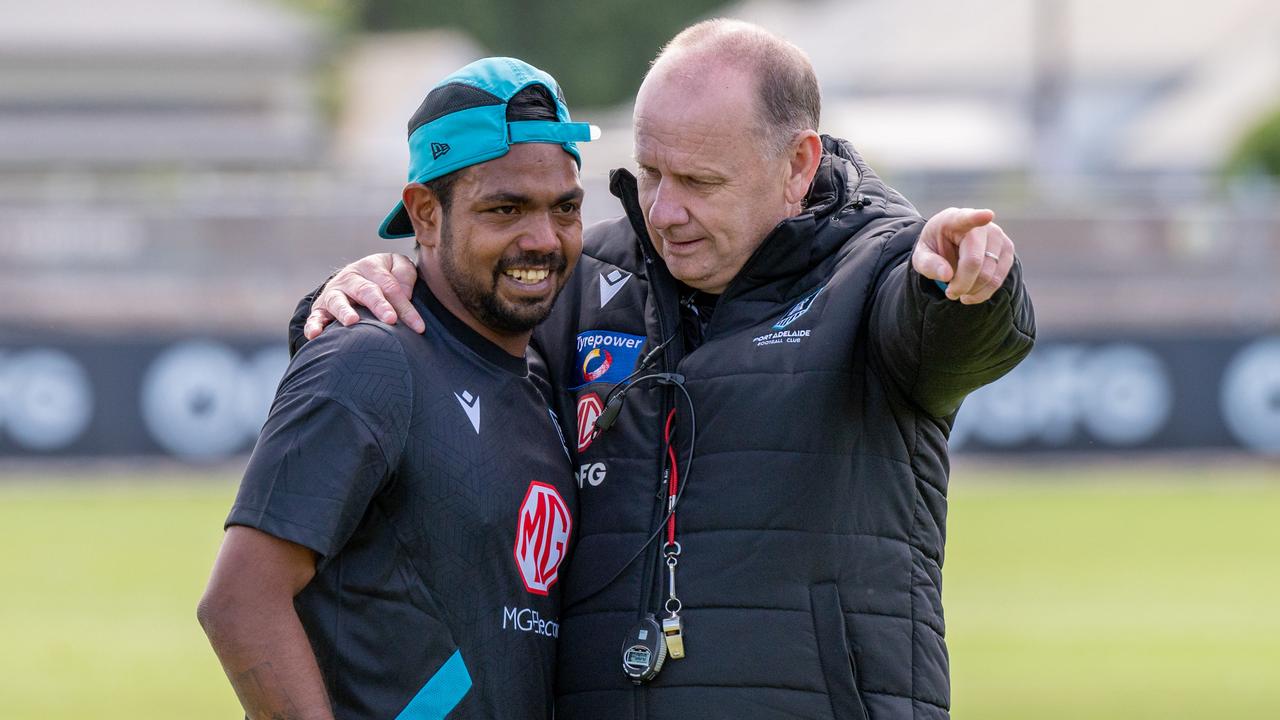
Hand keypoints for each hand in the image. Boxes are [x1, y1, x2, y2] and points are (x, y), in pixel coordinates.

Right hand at [304, 253, 422, 339]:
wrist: (354, 277)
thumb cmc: (383, 277)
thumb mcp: (398, 267)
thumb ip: (405, 275)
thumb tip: (406, 294)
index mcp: (371, 266)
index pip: (391, 287)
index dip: (406, 306)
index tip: (418, 326)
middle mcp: (350, 277)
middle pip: (366, 290)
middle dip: (379, 305)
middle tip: (391, 319)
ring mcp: (334, 292)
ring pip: (338, 301)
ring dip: (344, 311)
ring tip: (353, 321)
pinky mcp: (321, 308)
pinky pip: (315, 316)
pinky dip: (314, 325)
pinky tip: (315, 335)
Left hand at [912, 207, 1014, 304]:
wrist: (951, 243)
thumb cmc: (936, 248)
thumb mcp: (921, 256)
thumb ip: (928, 264)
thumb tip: (947, 275)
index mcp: (955, 220)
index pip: (967, 218)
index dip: (977, 217)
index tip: (987, 215)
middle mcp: (981, 226)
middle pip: (974, 262)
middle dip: (961, 284)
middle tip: (950, 293)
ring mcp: (998, 236)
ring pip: (989, 275)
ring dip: (972, 291)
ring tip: (959, 292)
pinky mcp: (1007, 250)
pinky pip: (998, 279)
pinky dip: (983, 292)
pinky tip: (971, 292)